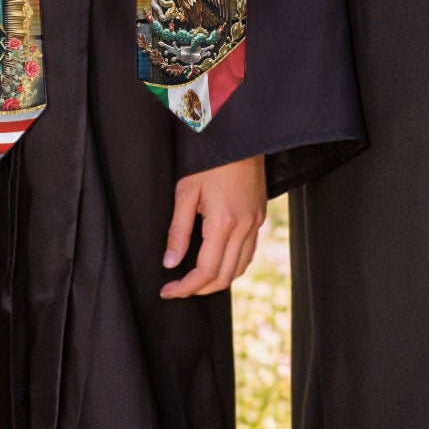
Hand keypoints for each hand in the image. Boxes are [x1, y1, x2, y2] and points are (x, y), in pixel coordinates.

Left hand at [160, 154, 267, 298]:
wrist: (240, 137)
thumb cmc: (210, 160)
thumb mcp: (186, 192)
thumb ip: (178, 231)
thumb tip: (170, 262)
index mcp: (224, 222)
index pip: (205, 271)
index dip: (185, 288)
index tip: (168, 290)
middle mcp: (244, 226)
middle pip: (224, 276)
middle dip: (200, 289)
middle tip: (178, 288)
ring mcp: (255, 222)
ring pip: (240, 268)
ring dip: (218, 280)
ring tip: (196, 280)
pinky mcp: (260, 216)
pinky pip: (249, 252)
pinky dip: (233, 265)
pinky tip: (218, 261)